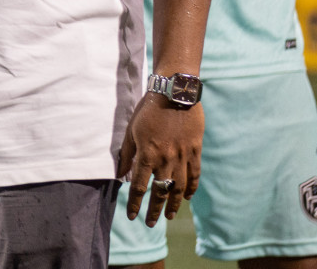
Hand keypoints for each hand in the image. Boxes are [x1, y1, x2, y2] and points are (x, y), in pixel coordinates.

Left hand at [117, 93, 202, 227]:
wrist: (175, 92)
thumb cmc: (148, 109)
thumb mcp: (131, 129)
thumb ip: (127, 153)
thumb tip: (120, 173)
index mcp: (147, 153)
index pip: (139, 186)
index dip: (135, 203)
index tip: (132, 216)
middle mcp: (166, 158)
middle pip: (160, 192)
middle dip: (155, 210)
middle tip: (150, 223)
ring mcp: (183, 156)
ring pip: (179, 187)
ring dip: (174, 204)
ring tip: (170, 216)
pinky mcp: (195, 151)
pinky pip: (195, 174)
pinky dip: (192, 188)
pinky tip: (187, 197)